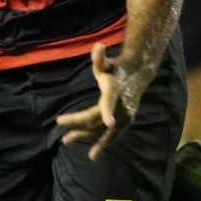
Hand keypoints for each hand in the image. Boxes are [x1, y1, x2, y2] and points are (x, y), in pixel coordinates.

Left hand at [56, 43, 150, 159]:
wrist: (138, 75)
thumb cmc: (117, 69)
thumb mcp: (107, 63)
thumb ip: (99, 59)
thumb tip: (98, 46)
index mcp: (114, 92)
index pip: (110, 102)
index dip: (109, 112)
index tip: (109, 123)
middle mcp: (121, 106)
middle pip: (98, 120)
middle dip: (80, 127)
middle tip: (62, 135)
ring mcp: (125, 116)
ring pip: (104, 130)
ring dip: (85, 137)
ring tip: (66, 141)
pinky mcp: (127, 122)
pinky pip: (113, 136)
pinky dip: (103, 144)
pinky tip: (93, 153)